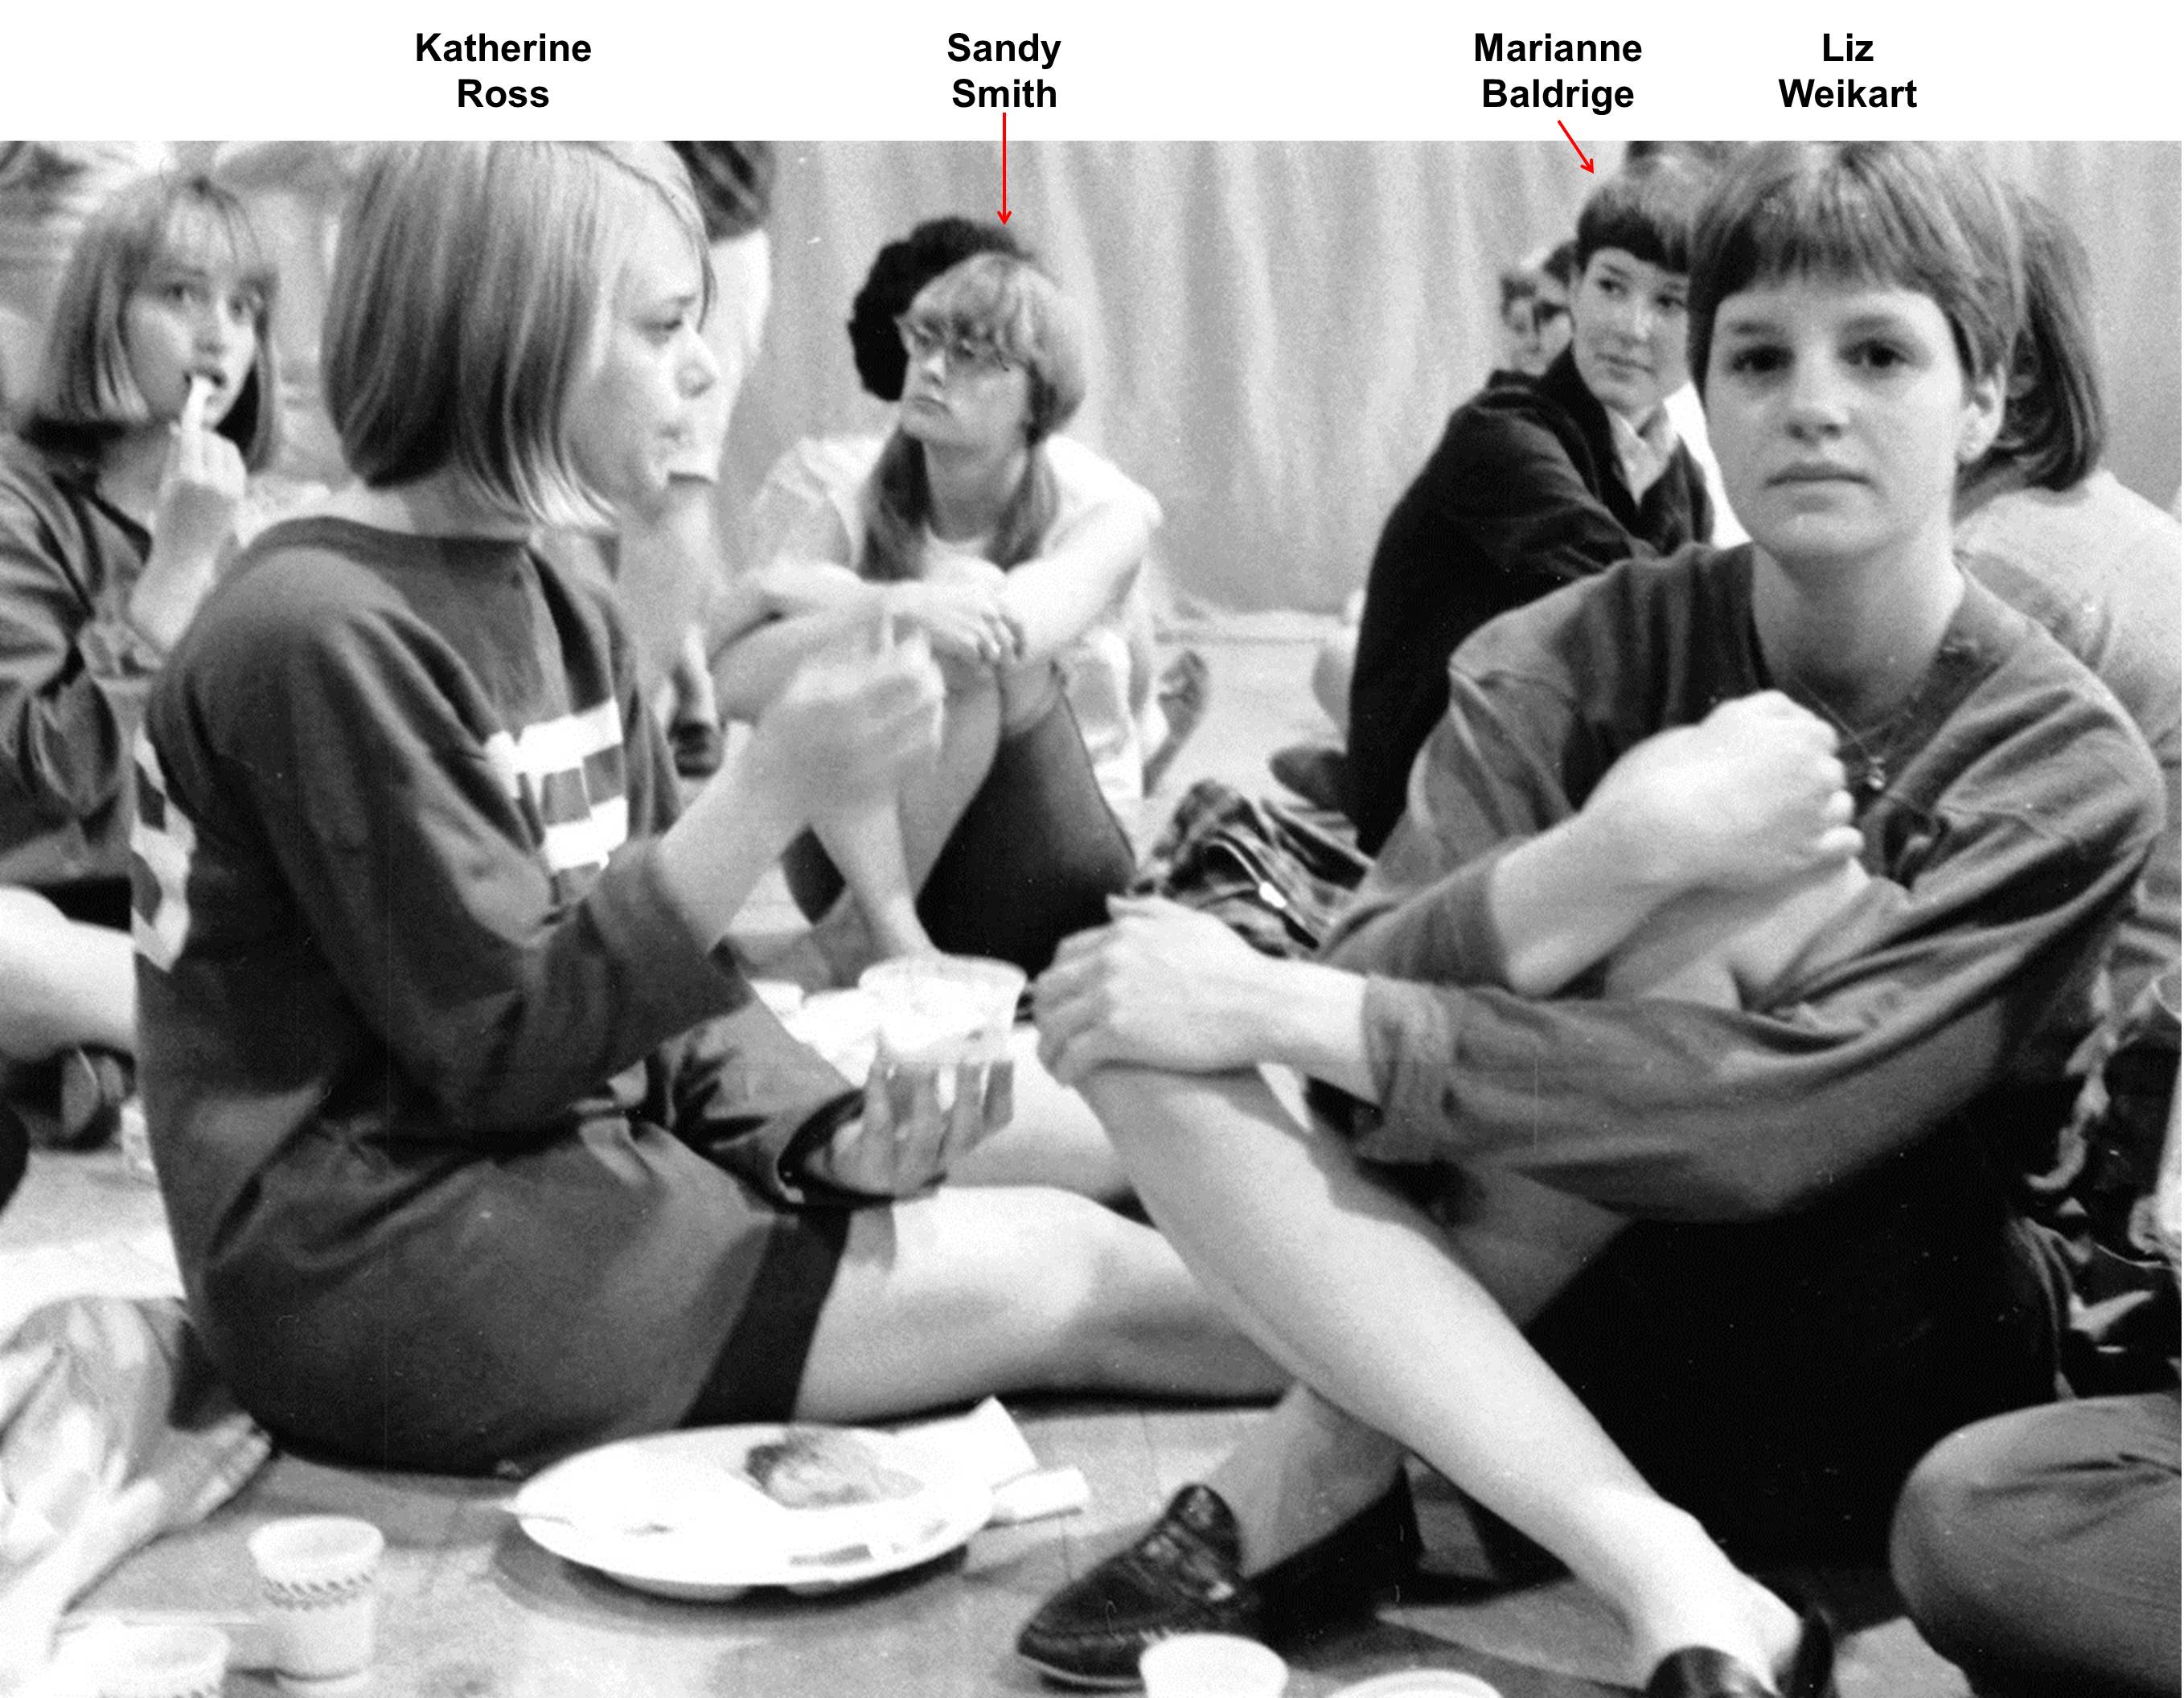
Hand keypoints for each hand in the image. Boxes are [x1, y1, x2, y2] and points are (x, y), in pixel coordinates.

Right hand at [150, 376, 247, 572]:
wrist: (187, 555)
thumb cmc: (168, 520)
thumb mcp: (165, 485)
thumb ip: (175, 454)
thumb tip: (180, 427)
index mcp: (188, 477)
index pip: (194, 437)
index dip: (192, 421)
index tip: (191, 406)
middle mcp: (212, 482)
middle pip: (214, 441)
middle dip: (204, 436)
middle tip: (193, 438)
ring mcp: (230, 490)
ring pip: (229, 451)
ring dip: (217, 445)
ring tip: (204, 453)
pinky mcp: (240, 497)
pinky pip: (237, 466)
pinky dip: (228, 459)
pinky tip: (217, 465)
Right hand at [744, 619, 944, 820]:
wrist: (771, 787)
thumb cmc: (784, 723)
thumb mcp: (804, 679)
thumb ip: (844, 647)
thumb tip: (883, 614)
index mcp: (840, 702)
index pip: (906, 670)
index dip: (918, 650)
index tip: (913, 642)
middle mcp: (861, 735)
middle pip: (927, 697)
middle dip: (930, 674)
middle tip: (922, 667)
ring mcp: (874, 764)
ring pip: (932, 727)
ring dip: (933, 705)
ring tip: (922, 694)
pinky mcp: (882, 785)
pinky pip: (924, 758)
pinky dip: (929, 735)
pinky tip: (919, 725)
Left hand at [803, 1054, 1014, 1194]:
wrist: (855, 1166)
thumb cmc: (896, 1122)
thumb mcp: (917, 1096)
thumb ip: (930, 1064)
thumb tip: (943, 1016)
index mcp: (961, 1136)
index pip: (996, 1119)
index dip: (1003, 1088)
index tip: (1004, 1054)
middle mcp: (943, 1156)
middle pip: (966, 1132)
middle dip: (969, 1094)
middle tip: (970, 1058)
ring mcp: (908, 1167)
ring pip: (925, 1138)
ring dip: (926, 1097)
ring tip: (921, 1064)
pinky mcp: (874, 1164)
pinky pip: (879, 1128)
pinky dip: (879, 1094)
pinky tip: (878, 1065)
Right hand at [887, 578, 1020, 667]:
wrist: (911, 607)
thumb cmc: (935, 601)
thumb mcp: (965, 592)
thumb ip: (985, 601)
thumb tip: (1002, 618)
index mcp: (989, 597)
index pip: (1017, 621)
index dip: (1021, 640)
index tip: (1019, 651)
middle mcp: (988, 611)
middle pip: (1008, 642)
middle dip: (1009, 657)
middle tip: (1006, 667)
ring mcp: (978, 627)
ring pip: (995, 655)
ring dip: (987, 661)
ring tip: (976, 661)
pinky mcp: (967, 642)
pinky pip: (979, 662)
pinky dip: (973, 665)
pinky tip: (963, 661)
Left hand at [1033, 896, 1285, 1085]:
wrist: (1261, 1004)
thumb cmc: (1236, 967)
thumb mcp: (1192, 922)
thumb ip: (1146, 911)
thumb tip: (1109, 904)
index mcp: (1123, 933)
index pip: (1065, 954)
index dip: (1060, 981)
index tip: (1066, 1002)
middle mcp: (1108, 960)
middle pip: (1050, 989)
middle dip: (1046, 1015)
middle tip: (1055, 1037)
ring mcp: (1110, 997)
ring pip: (1053, 1025)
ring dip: (1049, 1047)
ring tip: (1057, 1064)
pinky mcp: (1117, 1034)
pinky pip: (1071, 1055)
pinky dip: (1063, 1069)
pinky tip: (1070, 1080)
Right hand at [1582, 691, 1860, 893]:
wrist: (1664, 825)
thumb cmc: (1684, 768)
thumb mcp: (1727, 716)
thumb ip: (1768, 711)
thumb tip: (1791, 715)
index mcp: (1800, 735)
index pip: (1819, 734)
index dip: (1796, 747)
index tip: (1773, 760)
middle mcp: (1817, 773)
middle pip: (1831, 770)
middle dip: (1809, 778)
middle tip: (1773, 791)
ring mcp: (1816, 816)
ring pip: (1842, 805)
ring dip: (1824, 808)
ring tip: (1789, 817)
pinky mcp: (1806, 854)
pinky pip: (1846, 843)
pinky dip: (1838, 840)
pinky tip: (1817, 841)